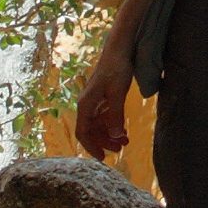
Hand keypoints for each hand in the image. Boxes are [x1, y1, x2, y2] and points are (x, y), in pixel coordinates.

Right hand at [71, 42, 135, 159]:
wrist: (119, 49)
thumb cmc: (117, 68)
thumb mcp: (118, 93)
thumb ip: (115, 115)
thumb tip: (115, 136)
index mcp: (85, 105)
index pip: (83, 132)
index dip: (91, 147)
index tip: (102, 158)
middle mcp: (87, 105)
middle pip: (91, 131)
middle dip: (104, 142)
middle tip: (119, 149)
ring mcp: (95, 101)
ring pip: (99, 125)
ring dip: (110, 134)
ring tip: (125, 142)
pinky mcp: (103, 97)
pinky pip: (105, 116)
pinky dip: (113, 124)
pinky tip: (124, 130)